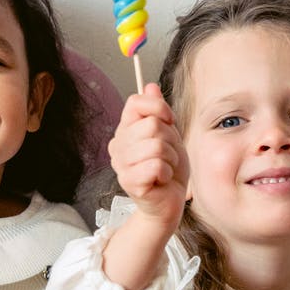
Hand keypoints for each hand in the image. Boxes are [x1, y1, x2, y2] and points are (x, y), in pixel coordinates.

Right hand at [107, 83, 188, 232]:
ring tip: (165, 169)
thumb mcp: (169, 135)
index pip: (136, 102)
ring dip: (171, 159)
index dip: (159, 108)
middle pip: (152, 125)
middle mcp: (118, 144)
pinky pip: (156, 166)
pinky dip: (167, 173)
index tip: (169, 122)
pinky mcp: (129, 182)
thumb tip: (150, 86)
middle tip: (168, 156)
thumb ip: (158, 111)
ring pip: (157, 146)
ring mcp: (121, 164)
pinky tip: (162, 180)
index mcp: (125, 129)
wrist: (168, 203)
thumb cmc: (168, 169)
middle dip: (171, 141)